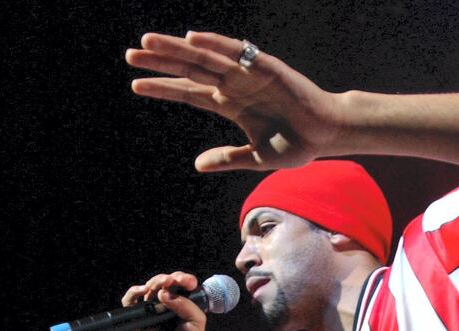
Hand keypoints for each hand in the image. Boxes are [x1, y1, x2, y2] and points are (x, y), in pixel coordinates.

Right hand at [121, 271, 205, 330]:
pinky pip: (130, 301)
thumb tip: (164, 293)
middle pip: (164, 282)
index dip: (184, 278)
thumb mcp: (196, 320)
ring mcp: (152, 310)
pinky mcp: (140, 318)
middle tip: (174, 280)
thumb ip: (185, 304)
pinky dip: (134, 292)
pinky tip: (143, 290)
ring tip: (163, 283)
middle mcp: (167, 303)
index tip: (189, 282)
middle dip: (169, 278)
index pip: (180, 284)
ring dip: (155, 281)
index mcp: (183, 302)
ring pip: (149, 288)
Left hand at [125, 32, 345, 171]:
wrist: (327, 136)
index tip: (136, 84)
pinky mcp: (266, 68)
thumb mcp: (257, 157)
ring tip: (148, 43)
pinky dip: (214, 43)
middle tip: (131, 54)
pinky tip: (190, 37)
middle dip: (161, 62)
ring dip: (177, 49)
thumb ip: (228, 158)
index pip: (190, 93)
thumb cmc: (296, 145)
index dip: (164, 87)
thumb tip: (196, 165)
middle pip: (191, 70)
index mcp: (231, 104)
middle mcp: (235, 85)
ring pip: (206, 57)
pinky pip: (236, 52)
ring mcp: (249, 75)